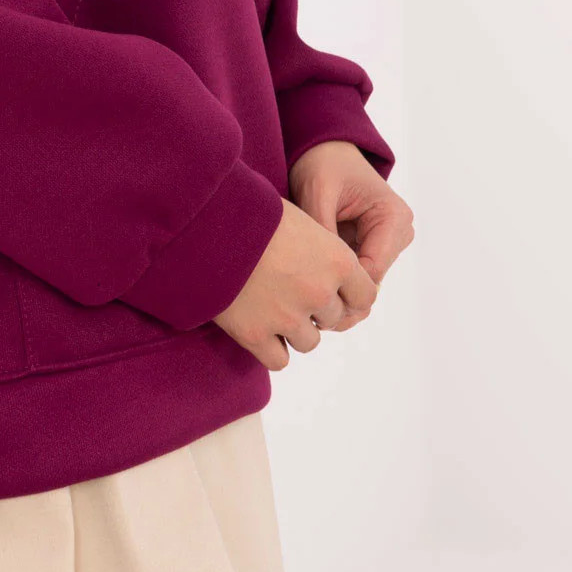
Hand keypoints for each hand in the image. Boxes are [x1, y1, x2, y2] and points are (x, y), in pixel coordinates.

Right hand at [212, 197, 377, 370]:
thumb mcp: (300, 218)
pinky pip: (279, 360)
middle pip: (334, 318)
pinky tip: (260, 327)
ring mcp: (288, 318)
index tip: (333, 288)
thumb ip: (322, 248)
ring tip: (272, 306)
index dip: (349, 293)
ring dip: (295, 329)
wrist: (206, 221)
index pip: (365, 295)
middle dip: (317, 308)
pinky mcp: (256, 335)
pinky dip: (272, 348)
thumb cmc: (253, 211)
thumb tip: (329, 266)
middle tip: (291, 289)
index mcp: (337, 261)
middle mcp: (319, 293)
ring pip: (310, 342)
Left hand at [287, 140, 414, 287]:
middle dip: (339, 284)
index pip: (372, 271)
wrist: (324, 149)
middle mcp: (400, 231)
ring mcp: (390, 240)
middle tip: (304, 290)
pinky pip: (356, 270)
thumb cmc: (322, 163)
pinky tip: (313, 267)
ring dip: (337, 278)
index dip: (342, 285)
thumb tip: (326, 274)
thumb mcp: (318, 194)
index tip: (310, 292)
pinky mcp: (375, 244)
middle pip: (370, 279)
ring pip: (363, 279)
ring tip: (305, 273)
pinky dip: (336, 271)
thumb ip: (324, 232)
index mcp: (394, 217)